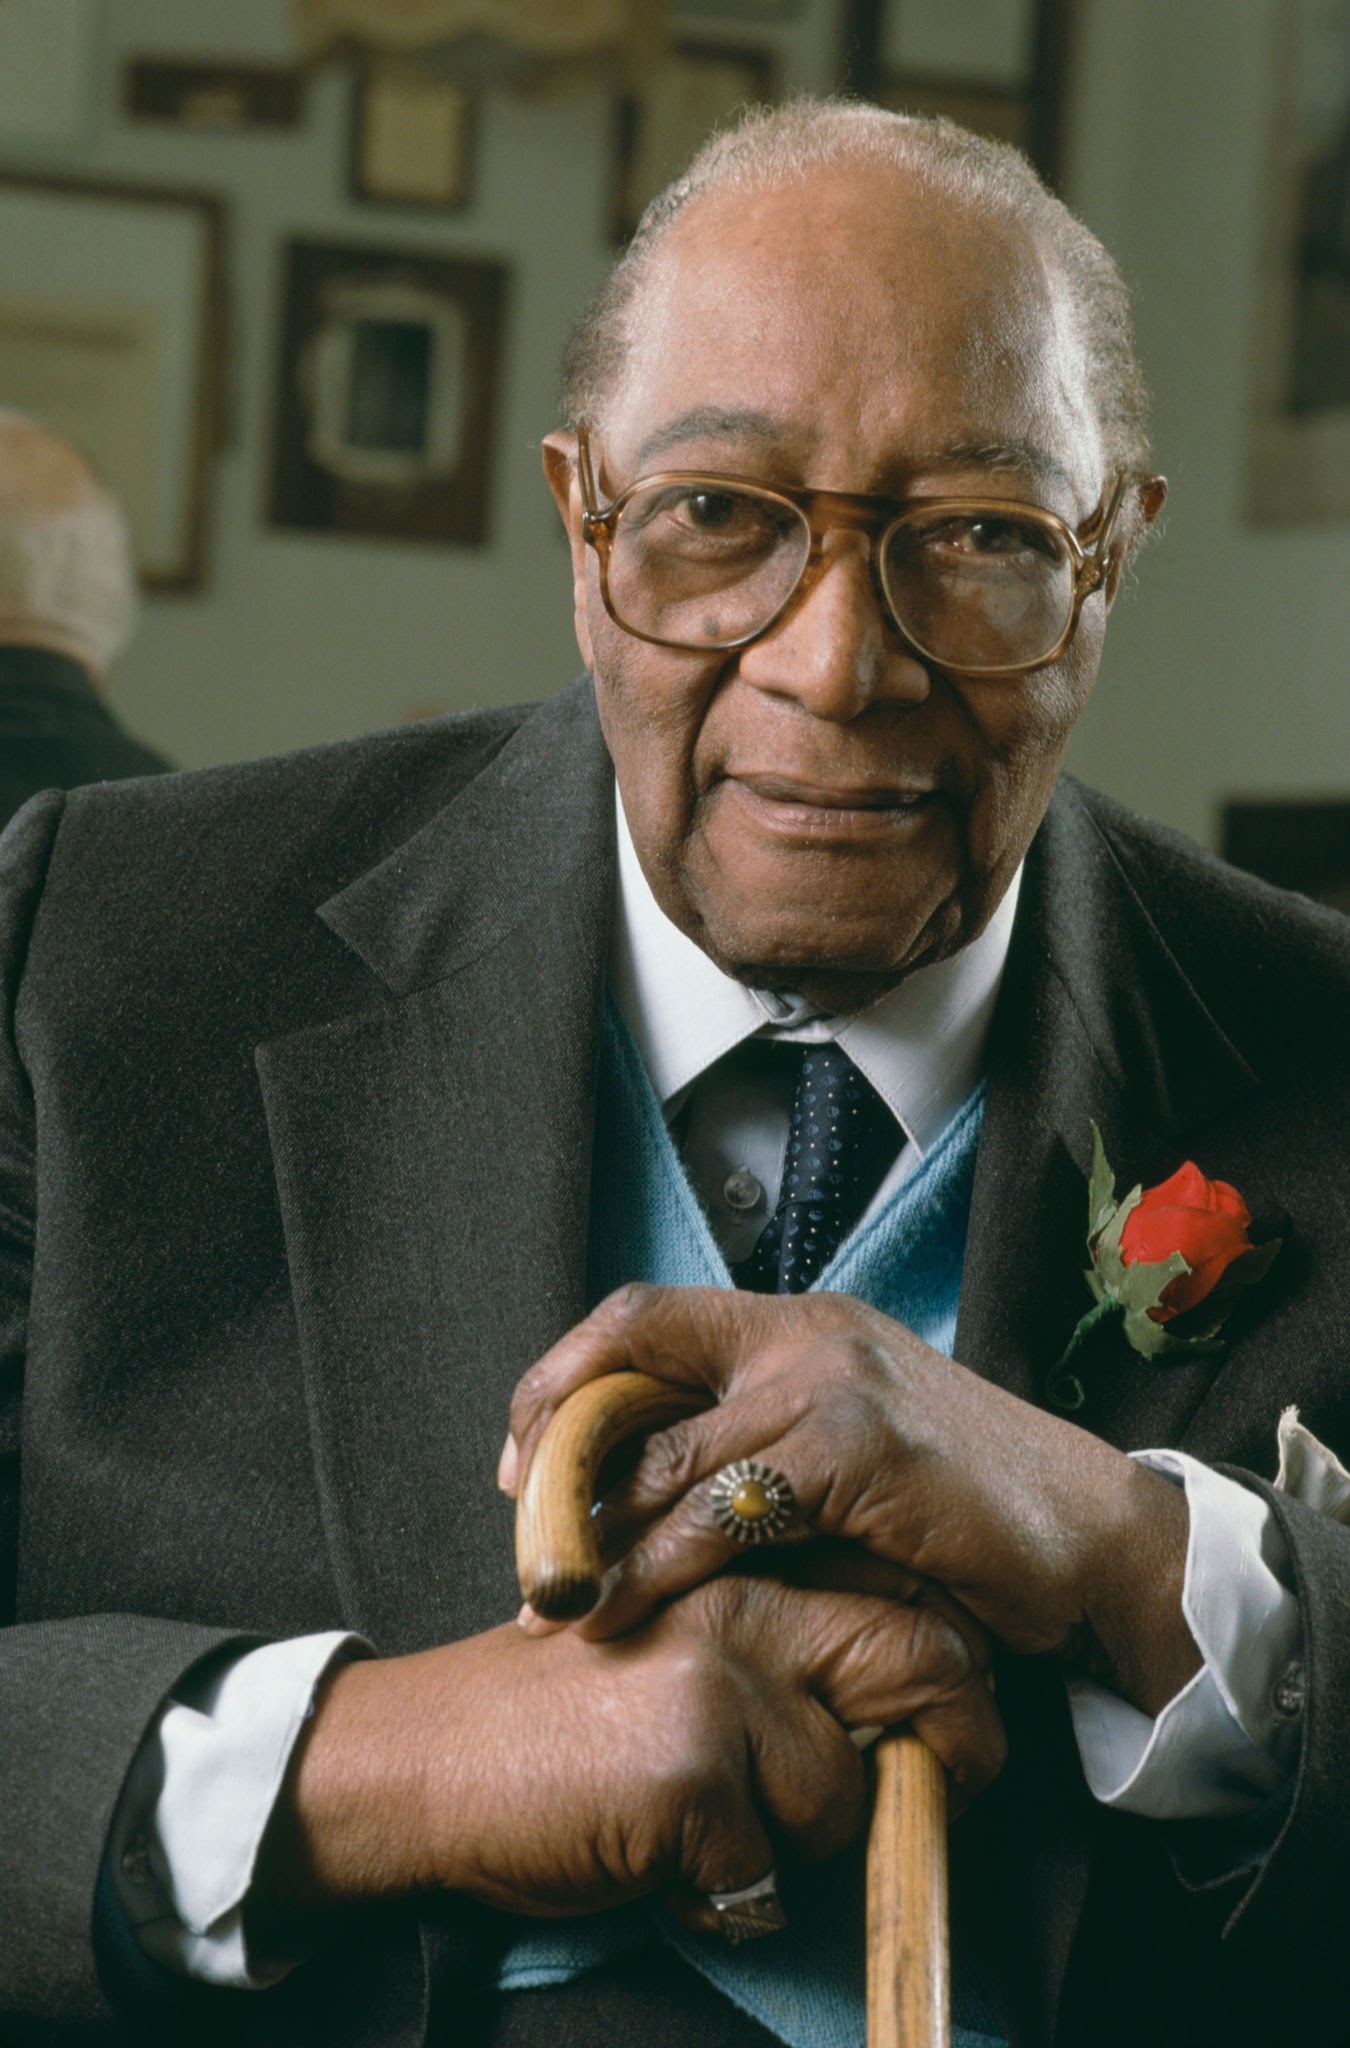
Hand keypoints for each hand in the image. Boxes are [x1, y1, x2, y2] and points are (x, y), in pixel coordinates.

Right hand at [254, 1569, 1001, 1937]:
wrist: (424, 1759)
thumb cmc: (560, 1715)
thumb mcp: (681, 1642)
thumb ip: (780, 1645)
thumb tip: (914, 1701)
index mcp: (741, 1562)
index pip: (904, 1593)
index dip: (955, 1670)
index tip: (956, 1728)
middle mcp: (740, 1602)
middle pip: (921, 1663)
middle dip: (953, 1748)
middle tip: (934, 1797)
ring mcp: (717, 1682)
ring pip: (846, 1790)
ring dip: (802, 1846)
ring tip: (720, 1837)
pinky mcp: (688, 1769)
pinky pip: (769, 1871)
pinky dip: (731, 1900)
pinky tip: (670, 1871)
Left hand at [502, 1284, 1199, 1713]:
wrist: (1095, 1538)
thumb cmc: (967, 1511)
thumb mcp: (851, 1450)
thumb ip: (763, 1447)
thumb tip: (640, 1495)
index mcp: (799, 1324)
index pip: (645, 1315)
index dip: (566, 1377)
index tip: (523, 1455)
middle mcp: (806, 1332)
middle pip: (631, 1350)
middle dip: (550, 1434)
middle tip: (516, 1518)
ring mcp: (831, 1382)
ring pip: (664, 1444)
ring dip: (589, 1521)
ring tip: (550, 1590)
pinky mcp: (857, 1447)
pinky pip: (721, 1505)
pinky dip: (659, 1560)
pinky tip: (627, 1606)